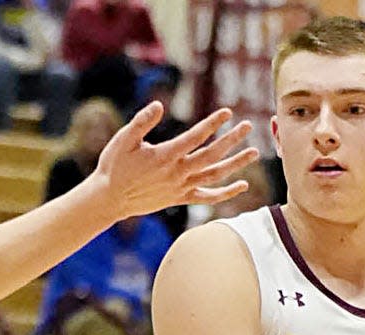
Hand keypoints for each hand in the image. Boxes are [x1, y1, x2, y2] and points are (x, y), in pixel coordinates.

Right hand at [92, 102, 257, 219]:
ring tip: (254, 152)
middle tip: (248, 126)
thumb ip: (142, 122)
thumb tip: (159, 106)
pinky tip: (242, 185)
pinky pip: (207, 197)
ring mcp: (180, 187)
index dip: (212, 124)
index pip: (195, 137)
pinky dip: (225, 193)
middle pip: (211, 155)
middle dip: (231, 140)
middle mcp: (177, 173)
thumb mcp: (123, 139)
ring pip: (214, 176)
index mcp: (165, 156)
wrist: (109, 199)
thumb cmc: (114, 166)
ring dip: (236, 164)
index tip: (227, 112)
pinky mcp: (180, 198)